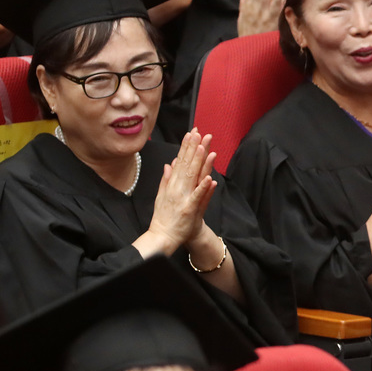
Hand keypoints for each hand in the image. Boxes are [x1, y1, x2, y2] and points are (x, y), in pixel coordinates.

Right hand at [148, 129, 217, 251]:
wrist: (163, 238)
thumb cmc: (165, 217)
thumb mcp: (162, 195)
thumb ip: (166, 179)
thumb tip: (169, 164)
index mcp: (172, 185)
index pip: (180, 162)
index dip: (186, 147)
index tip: (191, 133)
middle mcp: (176, 188)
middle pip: (187, 165)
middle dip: (193, 148)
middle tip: (199, 132)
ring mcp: (183, 198)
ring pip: (192, 177)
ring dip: (198, 162)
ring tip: (204, 147)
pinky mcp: (189, 209)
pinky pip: (197, 197)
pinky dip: (203, 188)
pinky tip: (209, 178)